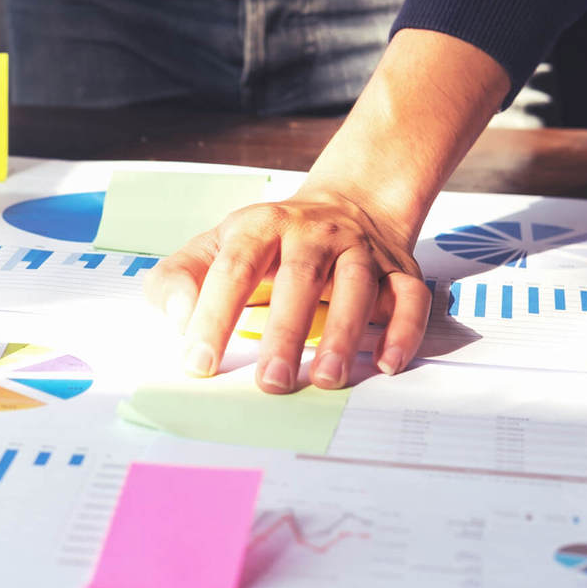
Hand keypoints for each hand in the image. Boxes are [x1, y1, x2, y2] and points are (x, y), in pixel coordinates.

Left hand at [145, 185, 431, 392]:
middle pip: (299, 278)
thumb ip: (178, 279)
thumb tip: (177, 318)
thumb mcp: (213, 247)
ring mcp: (359, 250)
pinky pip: (409, 297)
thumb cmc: (267, 243)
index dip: (214, 316)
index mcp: (259, 227)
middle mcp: (312, 233)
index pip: (233, 269)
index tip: (199, 364)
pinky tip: (385, 363)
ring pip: (356, 286)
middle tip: (270, 383)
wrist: (347, 204)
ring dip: (343, 334)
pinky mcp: (398, 270)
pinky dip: (403, 329)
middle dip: (285, 333)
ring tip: (326, 379)